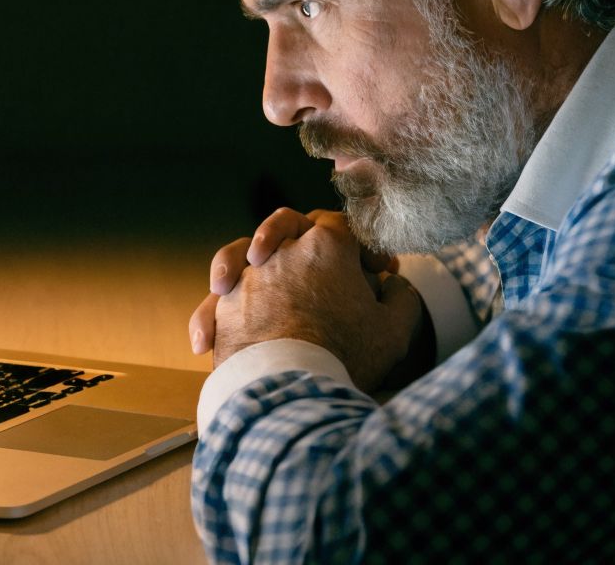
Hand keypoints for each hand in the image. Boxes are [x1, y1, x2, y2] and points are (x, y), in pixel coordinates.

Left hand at [189, 210, 422, 391]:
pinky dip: (215, 311)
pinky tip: (213, 333)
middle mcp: (282, 252)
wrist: (293, 389)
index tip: (378, 273)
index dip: (364, 247)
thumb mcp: (393, 329)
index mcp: (327, 246)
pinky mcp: (223, 308)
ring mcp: (248, 278)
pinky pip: (215, 300)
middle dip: (309, 238)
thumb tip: (395, 287)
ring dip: (250, 259)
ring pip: (240, 252)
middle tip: (324, 260)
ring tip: (256, 270)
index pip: (343, 225)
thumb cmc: (347, 356)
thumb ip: (401, 299)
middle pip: (290, 225)